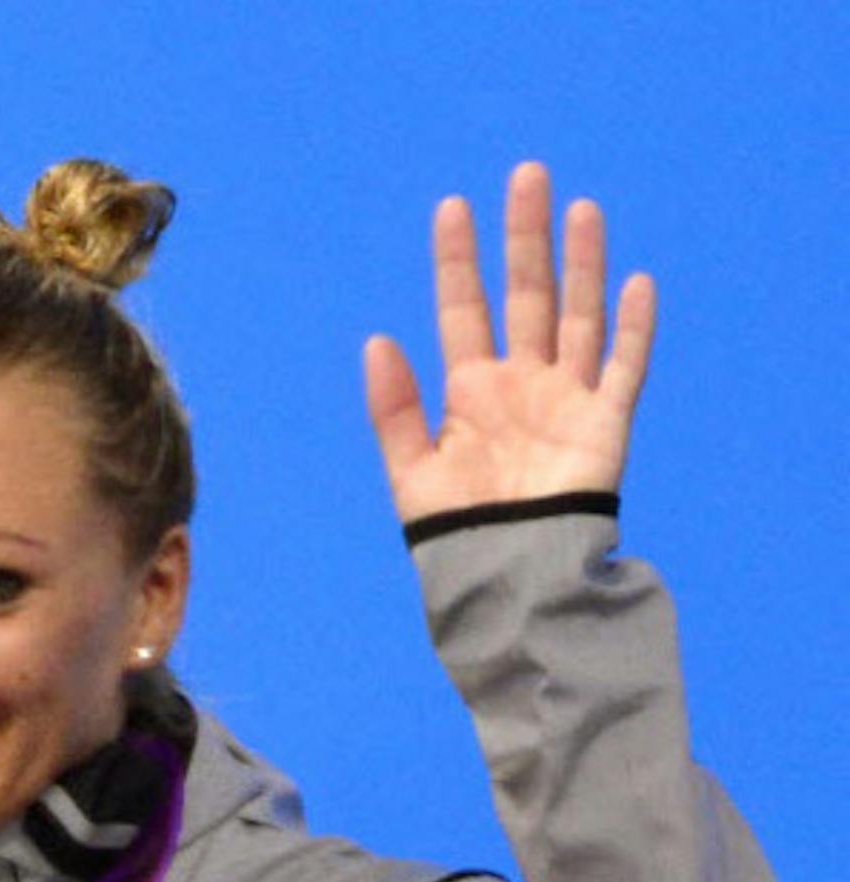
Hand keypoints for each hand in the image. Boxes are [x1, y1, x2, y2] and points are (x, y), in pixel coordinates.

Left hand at [363, 162, 655, 523]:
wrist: (507, 573)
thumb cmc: (456, 531)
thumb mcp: (412, 470)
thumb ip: (395, 407)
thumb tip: (377, 339)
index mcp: (471, 390)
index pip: (463, 307)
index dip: (457, 259)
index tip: (452, 206)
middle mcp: (521, 382)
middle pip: (525, 294)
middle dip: (525, 237)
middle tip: (526, 174)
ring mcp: (566, 398)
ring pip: (576, 314)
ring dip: (581, 262)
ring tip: (580, 207)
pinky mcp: (605, 424)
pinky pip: (624, 366)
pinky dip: (633, 327)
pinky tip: (636, 282)